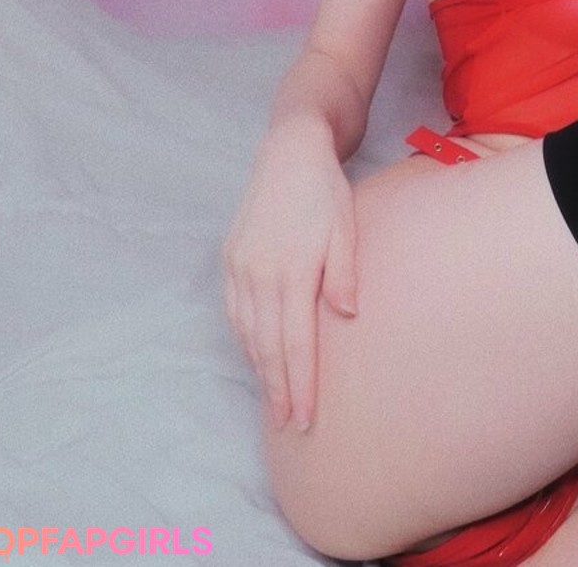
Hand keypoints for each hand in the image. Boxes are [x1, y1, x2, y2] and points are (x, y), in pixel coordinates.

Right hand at [223, 114, 356, 431]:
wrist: (289, 152)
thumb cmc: (325, 191)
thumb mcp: (345, 228)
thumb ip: (344, 273)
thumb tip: (346, 317)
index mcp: (291, 270)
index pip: (296, 341)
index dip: (300, 384)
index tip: (305, 419)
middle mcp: (259, 274)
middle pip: (268, 346)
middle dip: (279, 390)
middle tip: (288, 427)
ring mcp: (240, 267)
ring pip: (248, 333)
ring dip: (261, 370)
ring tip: (273, 402)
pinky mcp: (231, 259)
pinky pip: (235, 313)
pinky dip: (246, 341)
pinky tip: (257, 357)